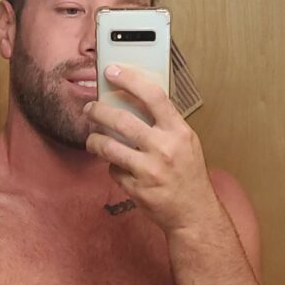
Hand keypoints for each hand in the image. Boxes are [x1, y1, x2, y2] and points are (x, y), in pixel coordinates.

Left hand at [84, 64, 217, 232]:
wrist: (194, 213)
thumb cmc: (190, 175)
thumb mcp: (186, 142)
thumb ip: (165, 124)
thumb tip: (135, 102)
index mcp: (178, 132)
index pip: (153, 96)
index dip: (129, 79)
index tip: (112, 72)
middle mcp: (164, 148)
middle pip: (121, 120)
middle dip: (98, 111)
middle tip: (90, 109)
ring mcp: (149, 170)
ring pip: (108, 147)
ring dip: (94, 141)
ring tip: (92, 139)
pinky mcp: (137, 189)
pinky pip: (113, 170)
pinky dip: (112, 167)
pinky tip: (118, 167)